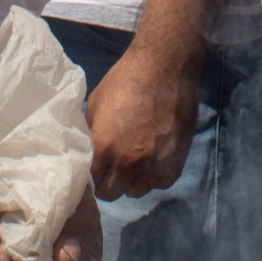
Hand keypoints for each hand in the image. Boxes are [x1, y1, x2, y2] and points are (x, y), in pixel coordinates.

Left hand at [85, 41, 200, 201]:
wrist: (163, 68)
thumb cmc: (125, 81)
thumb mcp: (95, 105)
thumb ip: (91, 134)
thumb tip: (86, 153)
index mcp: (103, 147)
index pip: (90, 182)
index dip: (91, 176)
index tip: (95, 170)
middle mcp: (127, 162)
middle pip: (111, 193)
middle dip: (109, 182)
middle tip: (112, 169)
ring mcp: (153, 165)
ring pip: (136, 191)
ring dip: (132, 180)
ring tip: (134, 164)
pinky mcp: (175, 162)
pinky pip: (160, 184)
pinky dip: (155, 176)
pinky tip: (152, 160)